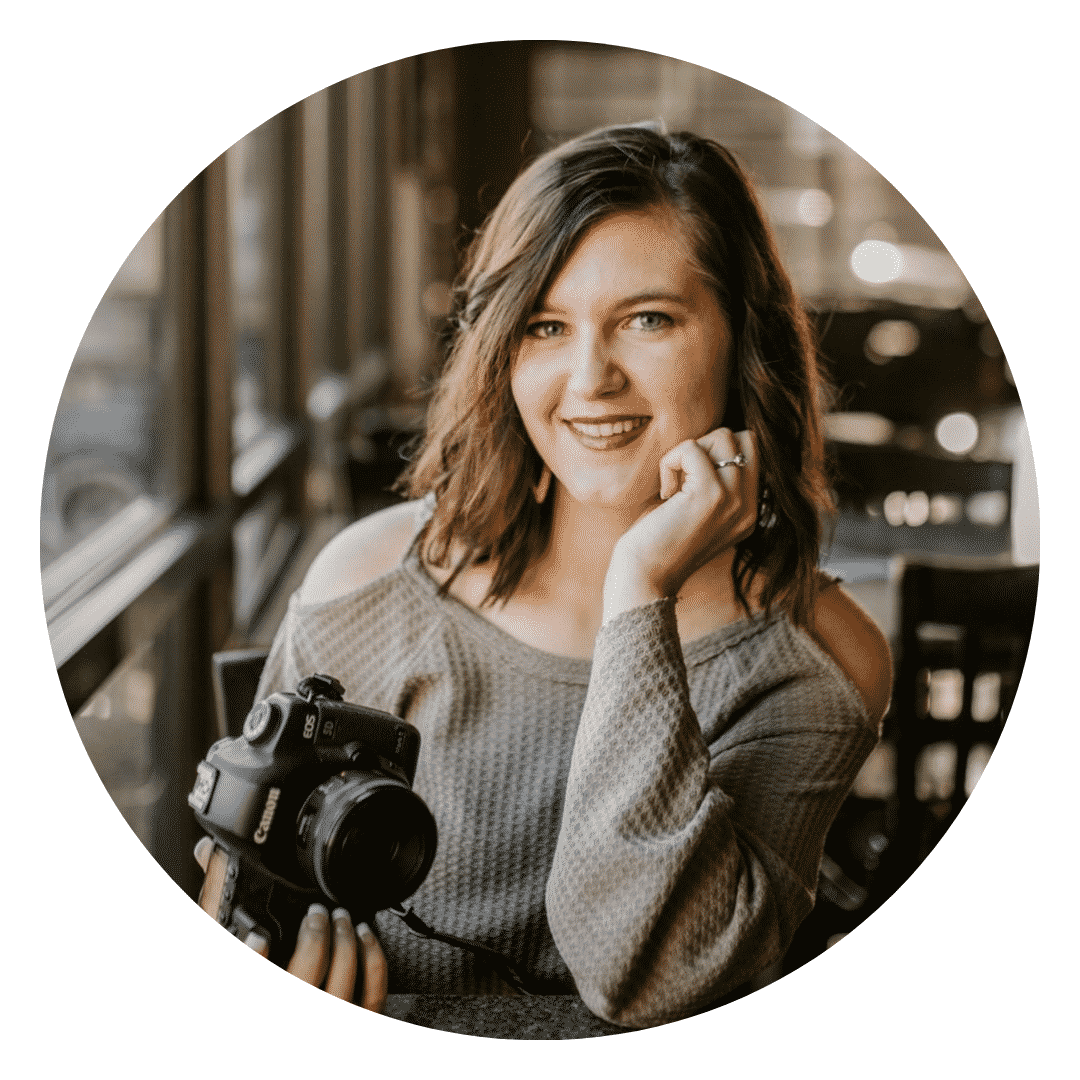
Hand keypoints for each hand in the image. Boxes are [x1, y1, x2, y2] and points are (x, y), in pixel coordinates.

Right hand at [194, 837, 387, 1010]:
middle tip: (315, 913)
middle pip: (304, 983)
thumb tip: (209, 854)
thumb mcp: (239, 947)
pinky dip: (373, 961)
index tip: (258, 936)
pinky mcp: (357, 1019)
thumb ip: (218, 911)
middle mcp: (294, 1013)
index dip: (255, 962)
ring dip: (345, 946)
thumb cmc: (275, 973)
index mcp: (265, 994)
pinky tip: (365, 936)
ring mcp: (327, 1019)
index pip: (258, 980)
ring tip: (343, 918)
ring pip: (341, 989)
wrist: (301, 1016)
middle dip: (314, 941)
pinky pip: (371, 995)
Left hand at [603, 428, 758, 621]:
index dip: (719, 452)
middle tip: (685, 477)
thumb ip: (715, 481)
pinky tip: (665, 492)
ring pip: (724, 436)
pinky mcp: (711, 494)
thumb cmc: (659, 542)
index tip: (692, 480)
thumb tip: (713, 439)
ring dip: (689, 452)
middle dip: (709, 445)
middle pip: (747, 439)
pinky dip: (670, 461)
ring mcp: (734, 500)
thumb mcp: (697, 510)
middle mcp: (750, 507)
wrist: (645, 579)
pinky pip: (692, 448)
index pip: (754, 452)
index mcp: (750, 511)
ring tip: (674, 486)